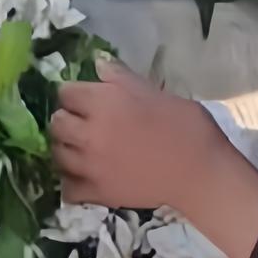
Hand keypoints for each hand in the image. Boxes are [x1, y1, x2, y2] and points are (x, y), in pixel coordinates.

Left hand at [51, 61, 257, 257]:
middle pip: (56, 123)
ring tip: (83, 149)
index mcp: (103, 102)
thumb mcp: (155, 92)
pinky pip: (66, 187)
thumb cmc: (186, 127)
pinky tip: (84, 176)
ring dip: (67, 149)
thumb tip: (98, 64)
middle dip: (67, 120)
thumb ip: (121, 78)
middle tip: (85, 124)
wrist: (201, 174)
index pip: (65, 92)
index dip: (76, 94)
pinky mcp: (96, 193)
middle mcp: (88, 132)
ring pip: (57, 154)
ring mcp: (89, 165)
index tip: (87, 99)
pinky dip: (71, 181)